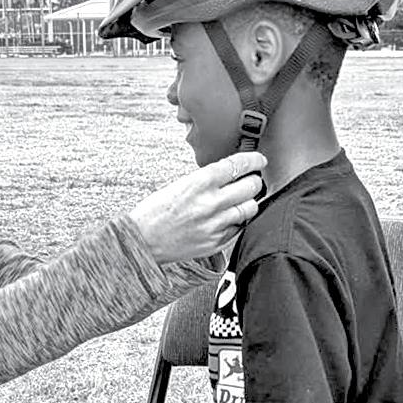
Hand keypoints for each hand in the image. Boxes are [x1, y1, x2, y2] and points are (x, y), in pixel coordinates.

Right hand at [129, 152, 265, 264]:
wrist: (143, 239)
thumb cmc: (156, 211)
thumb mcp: (179, 185)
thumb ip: (207, 179)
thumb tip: (232, 173)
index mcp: (199, 183)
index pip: (238, 165)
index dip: (254, 160)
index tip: (259, 160)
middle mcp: (211, 203)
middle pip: (251, 186)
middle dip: (254, 180)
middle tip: (251, 180)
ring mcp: (216, 224)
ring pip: (250, 208)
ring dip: (249, 201)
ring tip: (242, 199)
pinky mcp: (217, 241)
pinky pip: (240, 227)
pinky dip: (239, 220)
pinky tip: (230, 216)